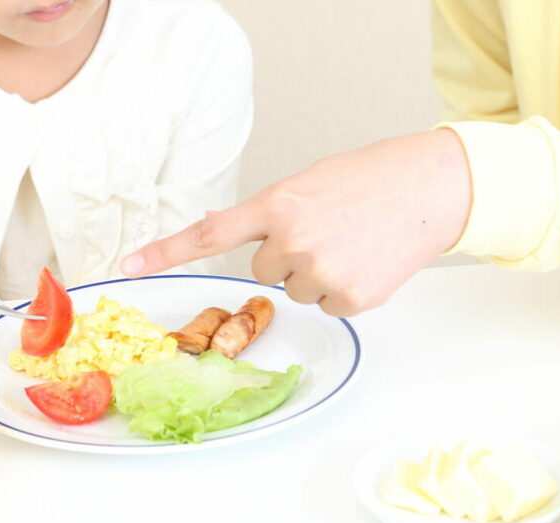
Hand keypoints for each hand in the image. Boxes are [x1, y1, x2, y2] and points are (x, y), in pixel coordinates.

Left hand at [120, 130, 471, 315]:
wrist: (431, 188)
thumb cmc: (370, 180)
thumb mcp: (309, 183)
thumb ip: (268, 211)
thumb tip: (224, 226)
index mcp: (277, 204)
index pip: (210, 234)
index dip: (166, 251)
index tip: (128, 267)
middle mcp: (292, 240)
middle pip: (262, 272)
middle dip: (286, 257)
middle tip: (326, 233)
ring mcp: (321, 271)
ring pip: (295, 291)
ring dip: (316, 274)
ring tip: (352, 244)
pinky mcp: (350, 297)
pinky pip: (327, 305)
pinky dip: (344, 291)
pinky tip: (366, 262)